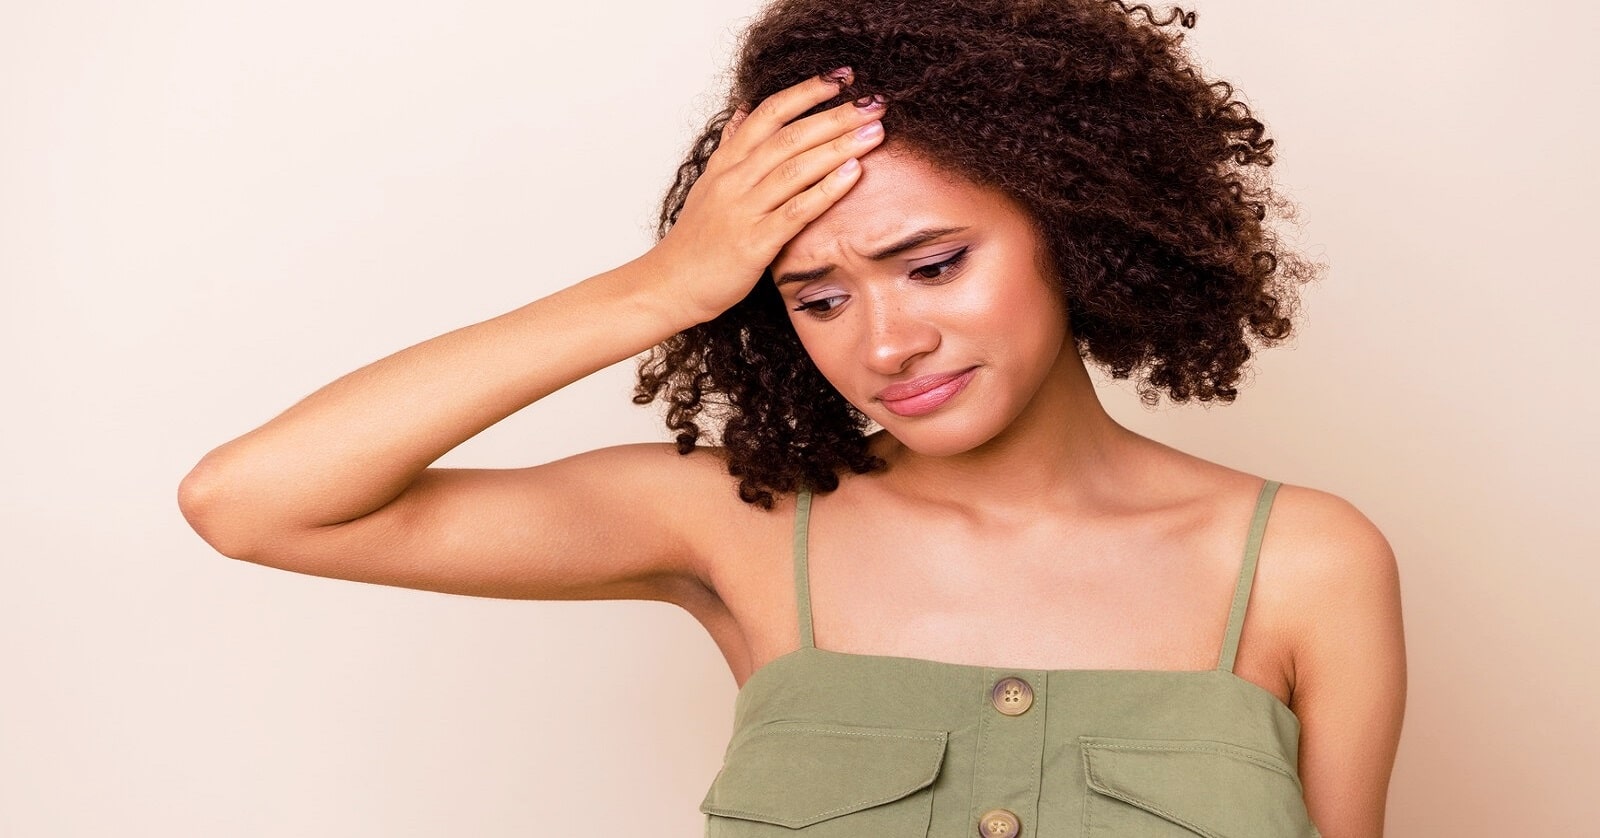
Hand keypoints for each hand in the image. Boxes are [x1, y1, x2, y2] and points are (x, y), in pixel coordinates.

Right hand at [647, 68, 887, 323]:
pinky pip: (796, 211)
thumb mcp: (709, 184)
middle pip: (790, 136)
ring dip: (839, 147)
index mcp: (727, 163)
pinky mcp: (755, 243)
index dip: (807, 92)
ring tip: (875, 131)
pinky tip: (854, 174)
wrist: (670, 284)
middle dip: (836, 116)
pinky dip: (827, 190)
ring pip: (797, 168)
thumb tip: (745, 110)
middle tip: (873, 102)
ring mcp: (744, 210)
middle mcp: (734, 179)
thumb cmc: (696, 240)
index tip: (842, 78)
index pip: (770, 113)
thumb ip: (732, 146)